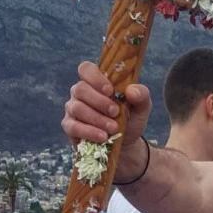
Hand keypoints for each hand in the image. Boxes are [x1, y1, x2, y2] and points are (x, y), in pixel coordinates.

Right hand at [62, 61, 151, 175]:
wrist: (126, 144)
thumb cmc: (130, 119)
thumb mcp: (141, 107)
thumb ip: (141, 95)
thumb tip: (132, 90)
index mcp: (96, 82)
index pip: (86, 69)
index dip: (95, 77)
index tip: (110, 90)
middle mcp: (81, 93)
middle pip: (80, 89)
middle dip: (99, 101)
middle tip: (116, 112)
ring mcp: (73, 109)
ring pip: (77, 108)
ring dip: (96, 118)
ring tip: (113, 127)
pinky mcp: (70, 127)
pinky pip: (73, 126)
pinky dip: (89, 132)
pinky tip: (103, 137)